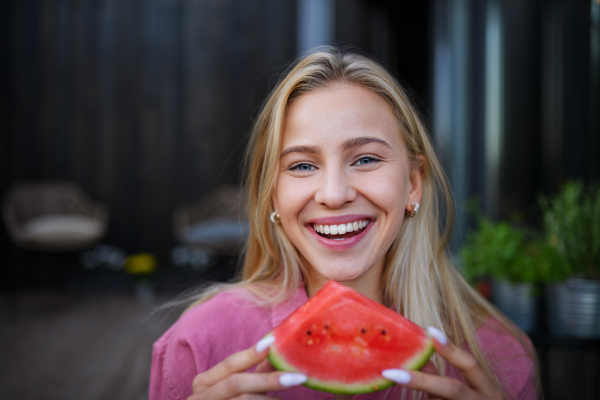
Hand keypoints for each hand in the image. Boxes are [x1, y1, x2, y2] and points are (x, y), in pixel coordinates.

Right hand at [188, 336, 306, 399]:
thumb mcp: (230, 390)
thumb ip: (252, 375)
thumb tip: (276, 356)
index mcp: (203, 383)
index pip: (230, 364)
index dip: (251, 353)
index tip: (274, 343)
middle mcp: (199, 398)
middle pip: (237, 384)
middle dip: (269, 380)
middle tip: (297, 377)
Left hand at [381, 327, 502, 399]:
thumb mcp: (460, 392)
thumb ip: (438, 377)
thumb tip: (415, 358)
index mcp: (488, 390)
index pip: (470, 364)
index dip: (450, 349)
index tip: (430, 331)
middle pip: (452, 389)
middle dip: (420, 381)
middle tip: (391, 373)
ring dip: (424, 397)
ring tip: (402, 385)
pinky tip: (409, 390)